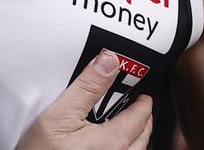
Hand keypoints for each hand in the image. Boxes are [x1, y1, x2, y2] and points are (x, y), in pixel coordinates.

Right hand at [17, 50, 153, 149]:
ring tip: (125, 125)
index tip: (142, 94)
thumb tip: (108, 62)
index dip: (143, 102)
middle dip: (142, 119)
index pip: (141, 117)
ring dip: (135, 137)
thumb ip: (87, 87)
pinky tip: (108, 144)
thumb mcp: (60, 114)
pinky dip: (124, 149)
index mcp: (114, 142)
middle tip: (136, 105)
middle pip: (143, 137)